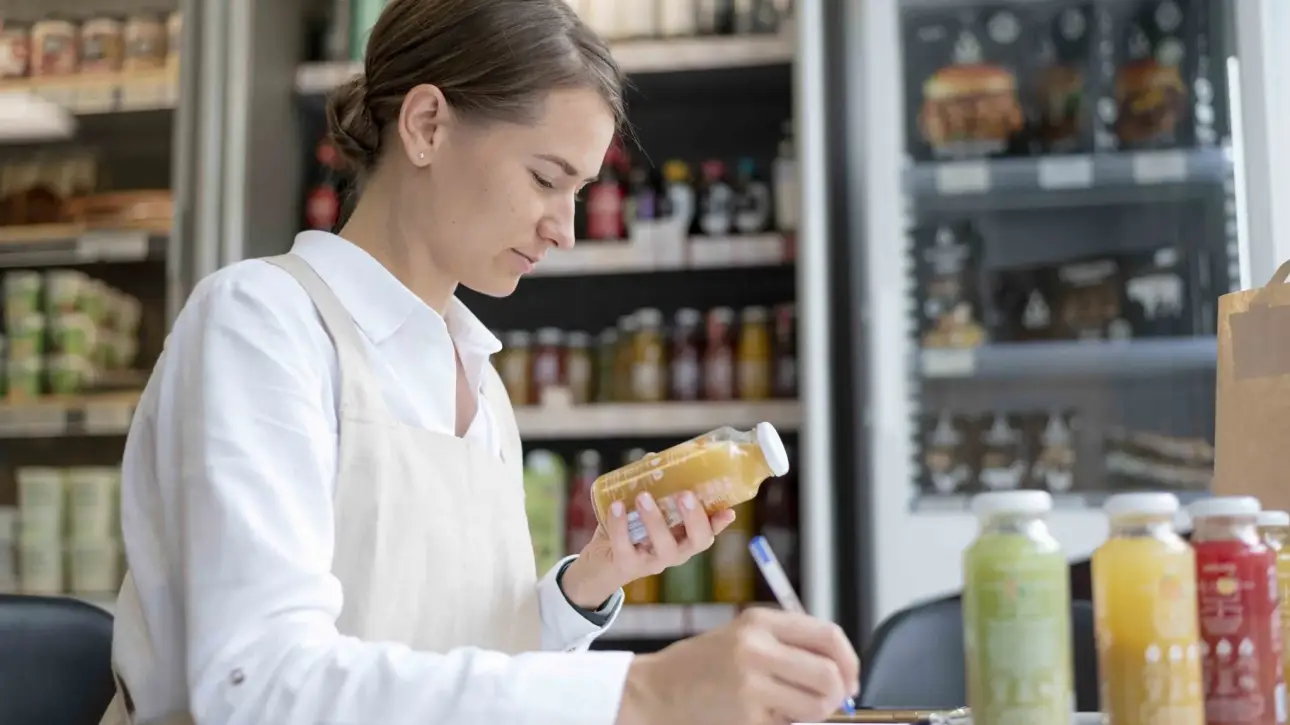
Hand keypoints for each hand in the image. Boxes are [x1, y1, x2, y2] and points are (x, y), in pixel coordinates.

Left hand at [561, 489, 735, 608]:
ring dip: (655, 520)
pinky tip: (616, 506)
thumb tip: (653, 458)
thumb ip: (652, 489)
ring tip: (643, 496)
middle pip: (696, 541)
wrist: (598, 566)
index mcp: (683, 538)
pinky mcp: (627, 565)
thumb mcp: (643, 512)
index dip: (719, 523)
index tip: (728, 510)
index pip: (708, 532)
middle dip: (694, 518)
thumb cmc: (628, 534)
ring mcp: (652, 562)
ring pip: (663, 546)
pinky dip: (620, 524)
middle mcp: (675, 553)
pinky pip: (625, 546)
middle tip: (684, 494)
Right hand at [616, 607, 860, 724]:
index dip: (850, 661)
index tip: (850, 679)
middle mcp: (756, 649)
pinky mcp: (746, 719)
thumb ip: (789, 645)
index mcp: (759, 621)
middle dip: (837, 695)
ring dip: (815, 714)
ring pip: (817, 706)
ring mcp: (750, 685)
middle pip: (829, 674)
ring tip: (790, 711)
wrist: (653, 691)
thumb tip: (843, 673)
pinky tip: (760, 718)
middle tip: (827, 703)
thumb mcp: (744, 637)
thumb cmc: (703, 666)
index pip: (829, 635)